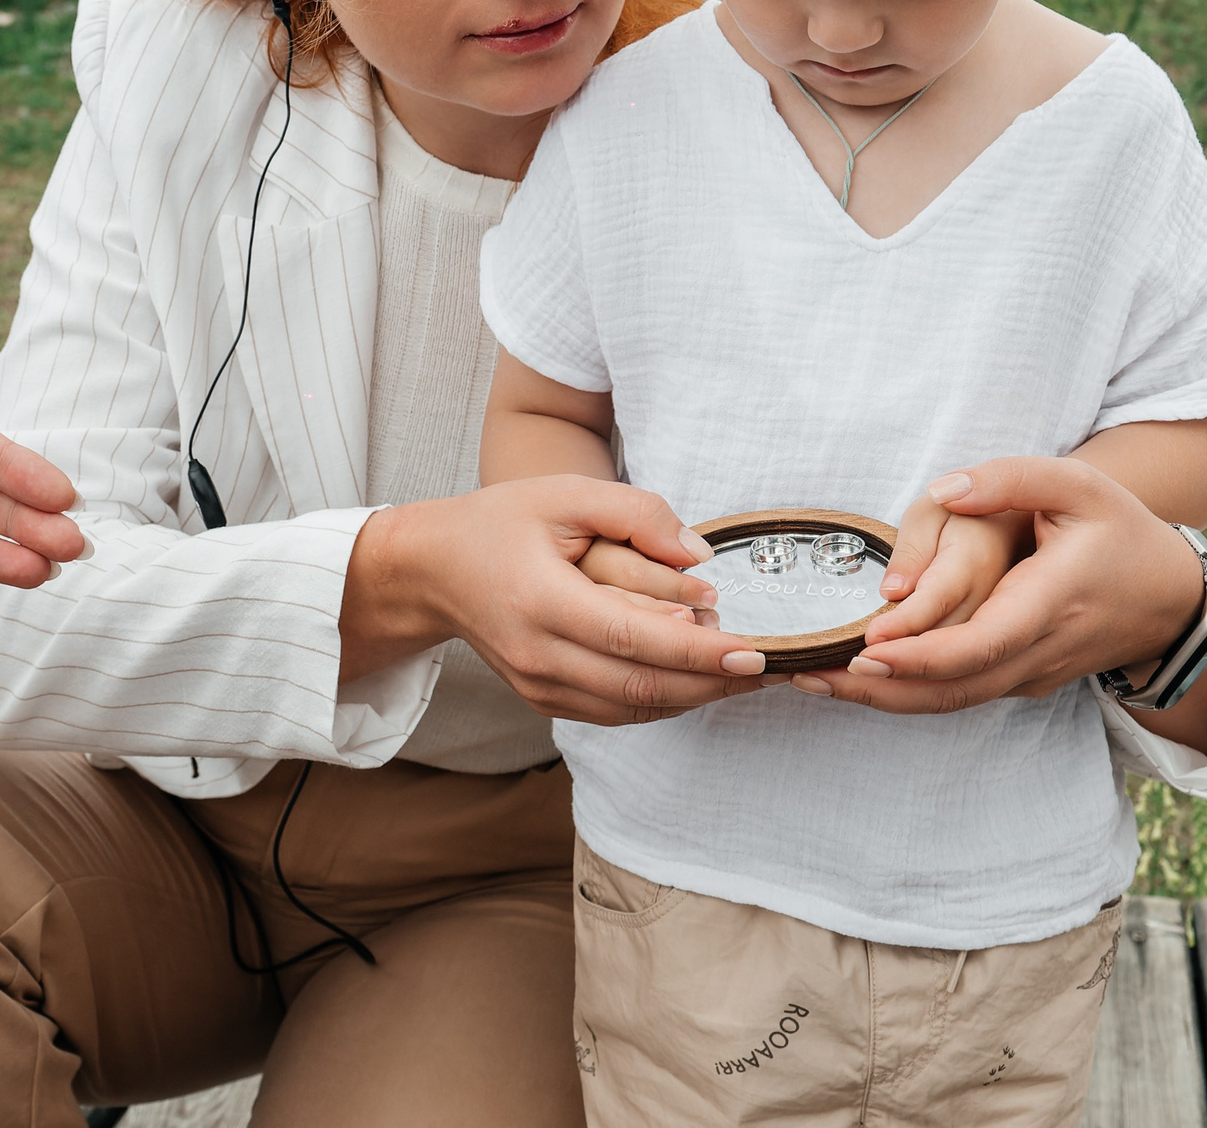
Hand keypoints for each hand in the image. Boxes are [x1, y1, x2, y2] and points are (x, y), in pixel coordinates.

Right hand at [344, 477, 764, 725]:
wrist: (433, 570)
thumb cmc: (500, 523)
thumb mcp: (565, 493)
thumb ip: (637, 514)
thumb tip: (700, 559)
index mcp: (541, 602)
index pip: (635, 640)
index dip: (701, 653)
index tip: (757, 652)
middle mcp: (538, 656)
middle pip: (642, 688)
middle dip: (714, 684)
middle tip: (773, 668)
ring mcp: (539, 687)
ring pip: (633, 710)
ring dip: (696, 696)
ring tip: (750, 675)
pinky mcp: (545, 701)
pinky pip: (616, 713)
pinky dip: (665, 701)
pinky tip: (702, 680)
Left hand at [789, 458, 1206, 736]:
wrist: (1171, 599)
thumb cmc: (1120, 533)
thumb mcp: (1079, 483)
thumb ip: (1011, 478)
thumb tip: (946, 490)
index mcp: (1050, 602)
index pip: (980, 644)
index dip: (922, 656)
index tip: (867, 650)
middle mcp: (1038, 651)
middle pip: (952, 688)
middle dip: (877, 690)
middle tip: (807, 675)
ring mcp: (1030, 676)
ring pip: (951, 702)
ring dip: (882, 700)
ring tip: (813, 682)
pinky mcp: (1021, 682)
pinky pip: (960, 696)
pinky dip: (908, 694)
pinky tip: (858, 680)